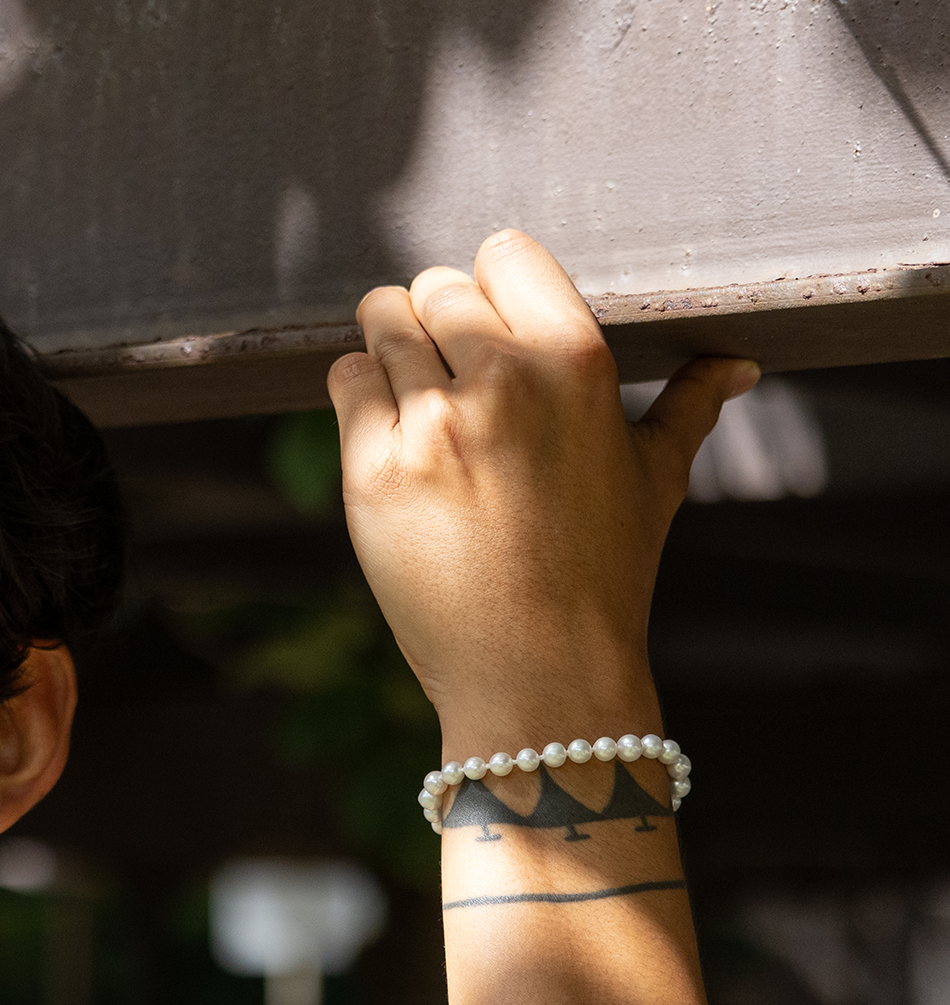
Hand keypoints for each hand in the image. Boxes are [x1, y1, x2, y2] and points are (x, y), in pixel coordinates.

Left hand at [327, 228, 757, 755]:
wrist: (538, 671)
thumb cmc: (602, 577)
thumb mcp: (656, 480)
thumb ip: (689, 406)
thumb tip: (738, 364)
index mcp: (576, 360)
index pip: (504, 254)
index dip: (489, 287)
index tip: (489, 329)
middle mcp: (503, 377)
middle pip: (434, 287)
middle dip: (434, 324)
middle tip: (448, 383)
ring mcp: (432, 422)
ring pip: (380, 325)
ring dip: (389, 354)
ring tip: (416, 408)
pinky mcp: (374, 467)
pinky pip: (344, 382)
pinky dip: (357, 397)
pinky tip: (388, 440)